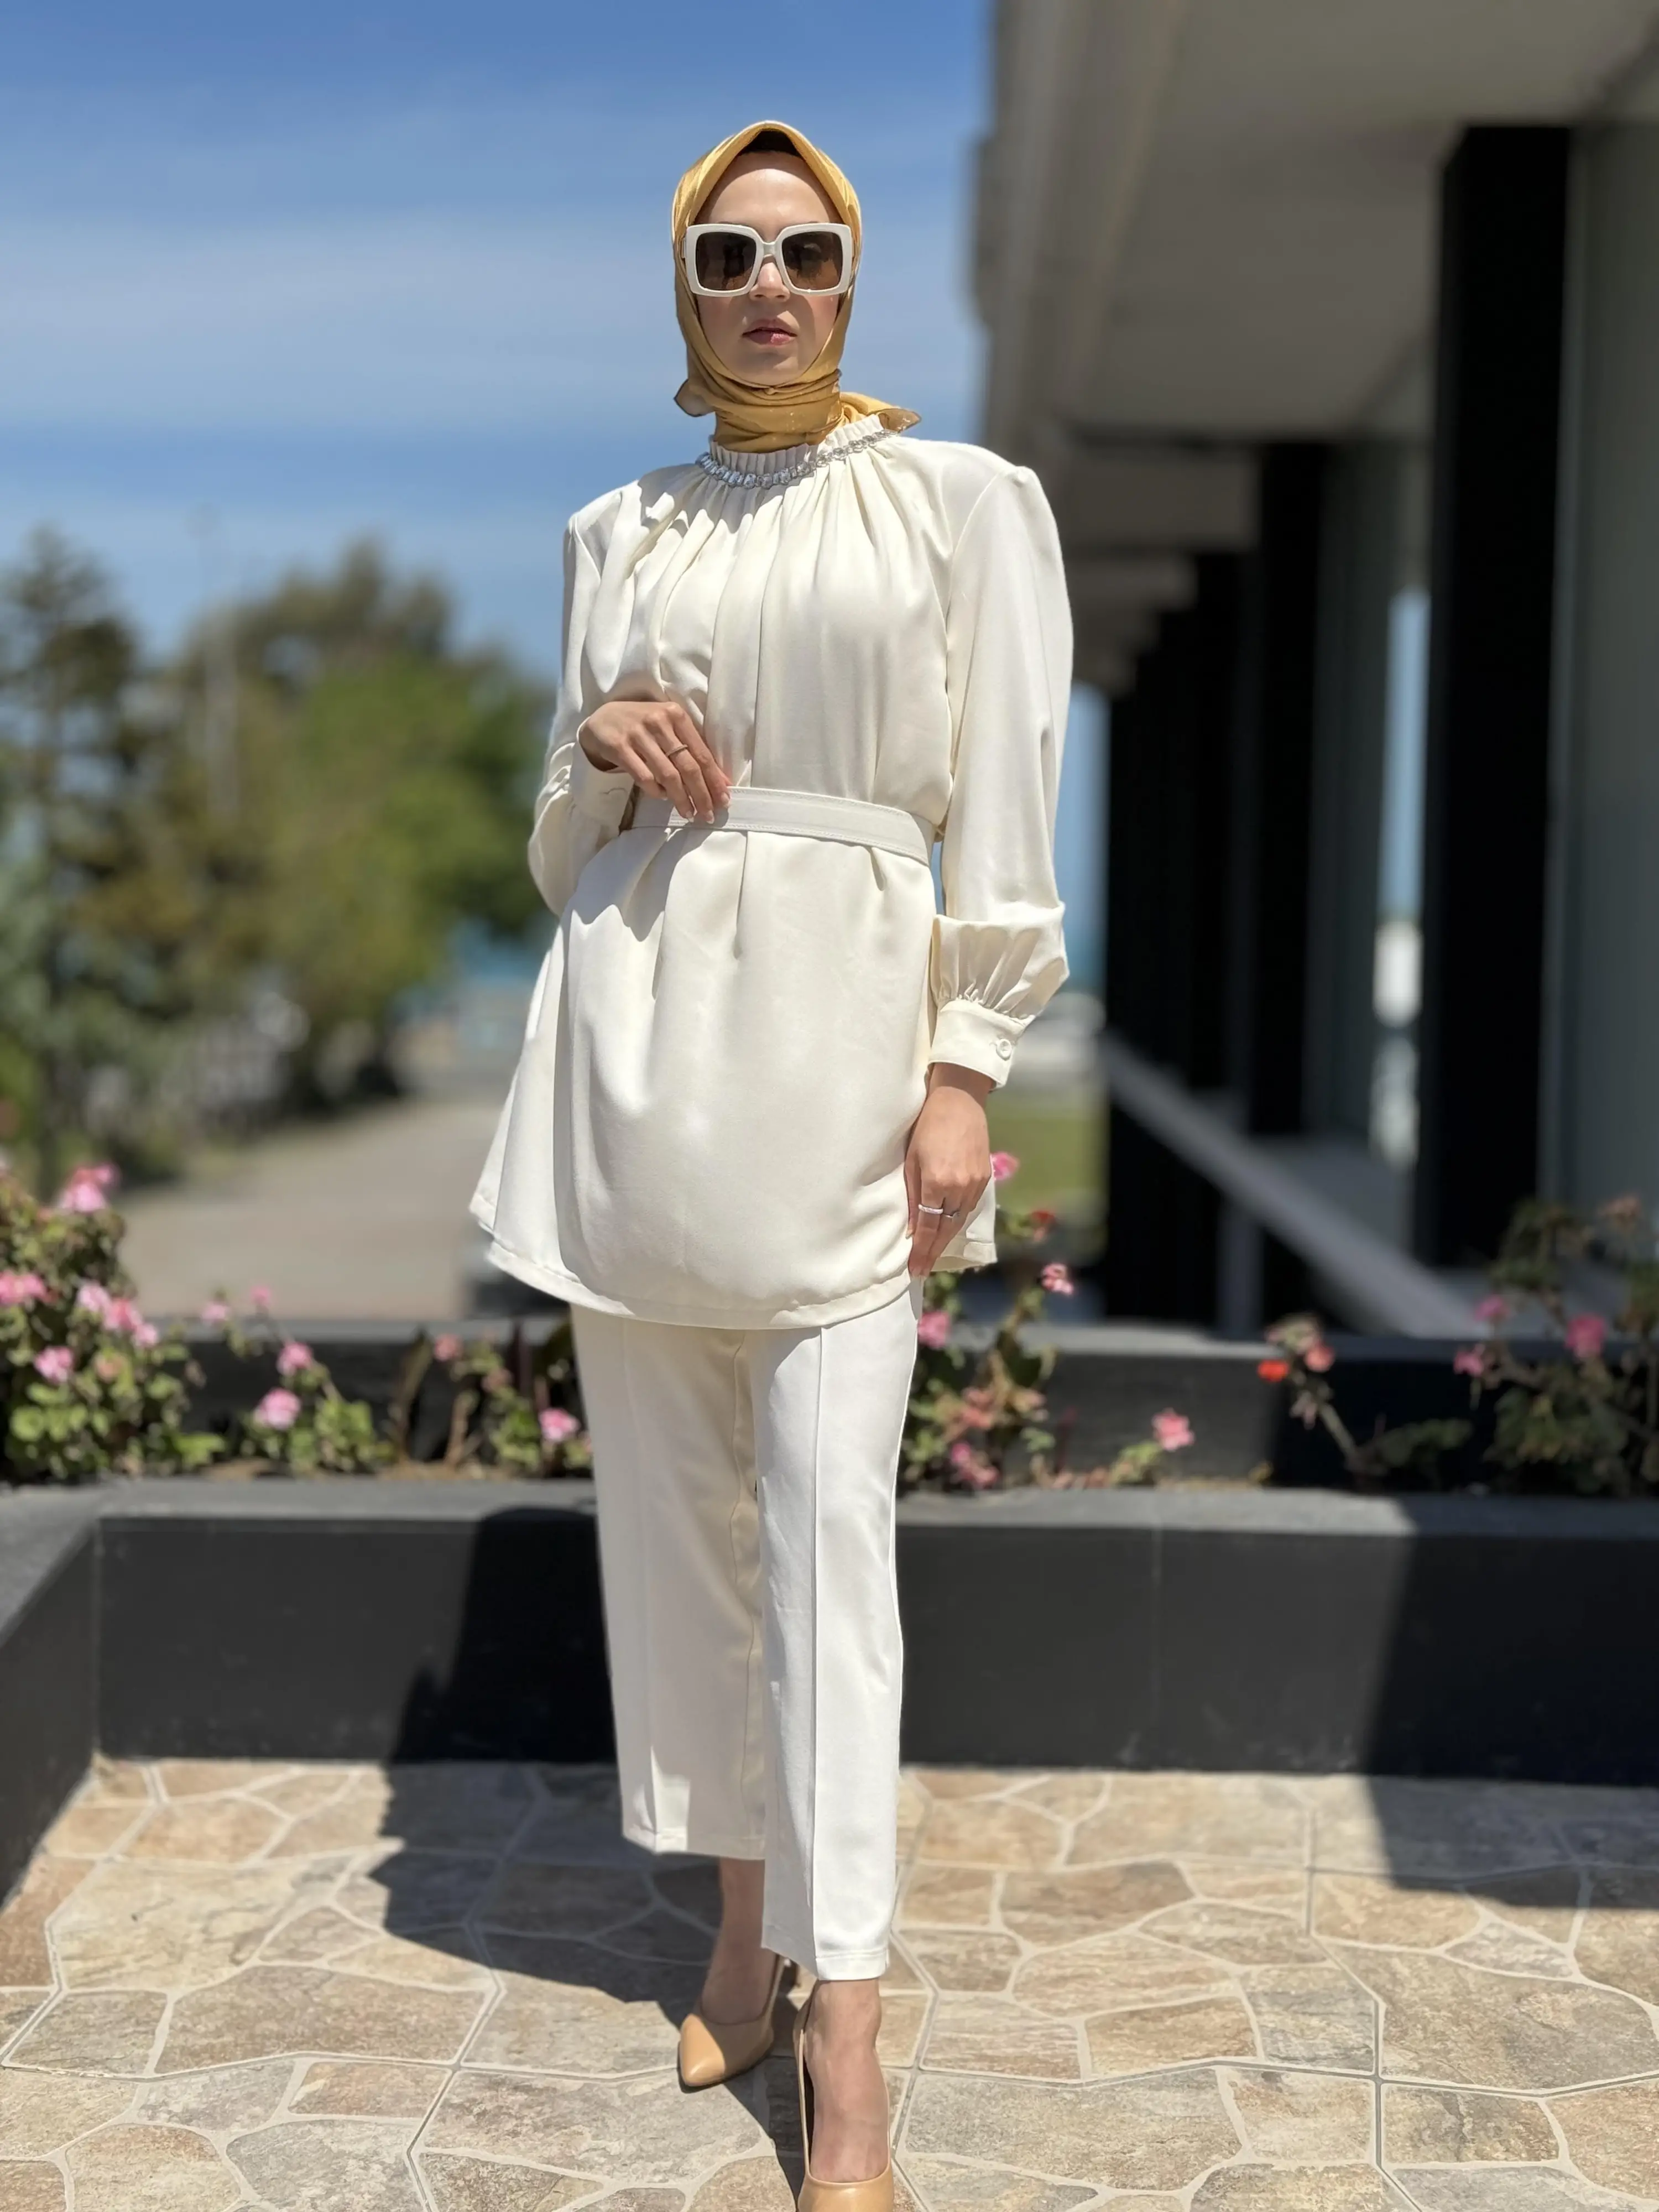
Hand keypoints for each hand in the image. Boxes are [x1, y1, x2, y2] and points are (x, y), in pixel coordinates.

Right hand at [579, 699, 731, 822]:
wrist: (602, 719)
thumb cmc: (642, 725)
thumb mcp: (668, 727)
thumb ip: (691, 748)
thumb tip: (720, 781)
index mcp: (676, 715)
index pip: (701, 753)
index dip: (714, 780)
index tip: (723, 800)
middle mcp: (659, 722)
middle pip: (687, 766)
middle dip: (701, 794)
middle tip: (708, 814)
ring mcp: (638, 734)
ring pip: (667, 775)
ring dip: (681, 798)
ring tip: (688, 813)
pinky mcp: (619, 747)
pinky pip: (644, 777)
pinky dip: (656, 792)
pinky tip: (662, 798)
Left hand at [905, 1065, 993, 1276]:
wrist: (959, 1101)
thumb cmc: (926, 1126)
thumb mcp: (912, 1159)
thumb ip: (912, 1194)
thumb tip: (910, 1227)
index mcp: (937, 1182)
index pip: (928, 1226)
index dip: (920, 1249)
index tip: (913, 1268)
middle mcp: (959, 1187)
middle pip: (946, 1229)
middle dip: (933, 1252)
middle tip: (921, 1271)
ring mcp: (975, 1183)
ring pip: (959, 1220)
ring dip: (945, 1240)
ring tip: (932, 1256)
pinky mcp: (984, 1177)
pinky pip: (969, 1207)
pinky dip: (957, 1221)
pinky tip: (948, 1230)